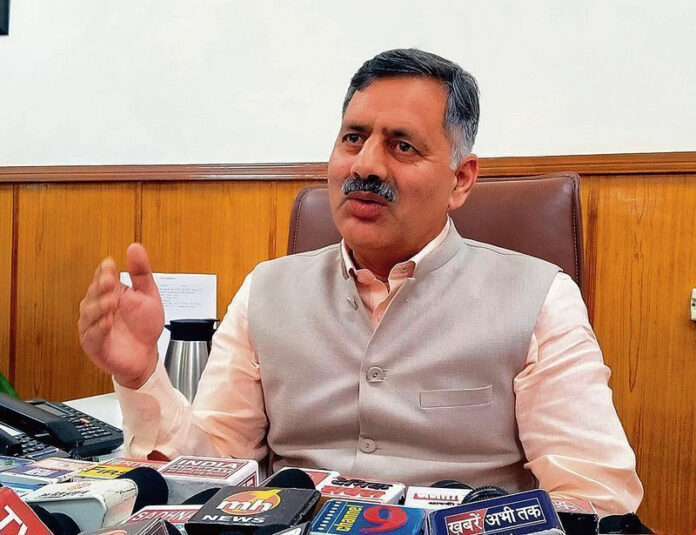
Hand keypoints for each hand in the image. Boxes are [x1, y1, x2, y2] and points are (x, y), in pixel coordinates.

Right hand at [78, 243, 163, 388]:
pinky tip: (107, 322)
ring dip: (100, 306)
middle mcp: (98, 309)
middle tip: (109, 280)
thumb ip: (141, 272)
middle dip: (100, 287)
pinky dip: (99, 329)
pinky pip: (92, 336)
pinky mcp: (95, 345)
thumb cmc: (144, 326)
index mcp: (109, 294)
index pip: (102, 278)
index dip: (105, 272)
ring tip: (112, 301)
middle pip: (93, 294)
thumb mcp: (148, 295)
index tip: (110, 264)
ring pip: (90, 314)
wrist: (147, 355)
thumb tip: (135, 247)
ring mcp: (94, 327)